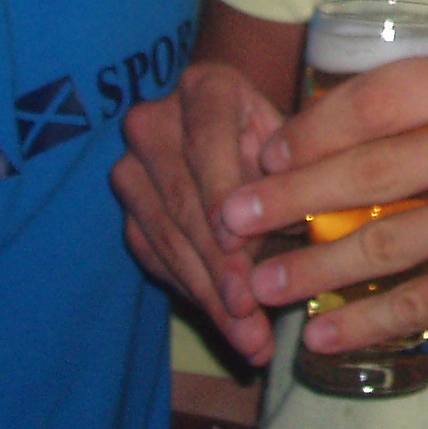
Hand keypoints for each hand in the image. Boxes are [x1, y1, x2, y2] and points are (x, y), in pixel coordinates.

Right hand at [114, 61, 287, 366]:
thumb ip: (294, 180)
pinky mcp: (128, 208)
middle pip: (183, 201)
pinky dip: (193, 293)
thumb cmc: (286, 141)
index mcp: (208, 88)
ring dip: (209, 295)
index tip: (240, 249)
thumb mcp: (297, 147)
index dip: (222, 197)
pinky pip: (155, 257)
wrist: (241, 134)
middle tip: (252, 317)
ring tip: (249, 339)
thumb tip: (300, 224)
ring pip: (167, 238)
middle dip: (221, 268)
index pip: (208, 141)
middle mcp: (157, 120)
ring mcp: (133, 166)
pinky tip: (227, 325)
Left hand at [219, 50, 427, 354]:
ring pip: (381, 244)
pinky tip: (323, 334)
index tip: (267, 152)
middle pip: (367, 170)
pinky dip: (361, 323)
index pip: (379, 96)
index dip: (312, 126)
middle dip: (288, 198)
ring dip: (311, 269)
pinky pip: (415, 302)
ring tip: (264, 284)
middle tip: (233, 218)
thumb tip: (313, 139)